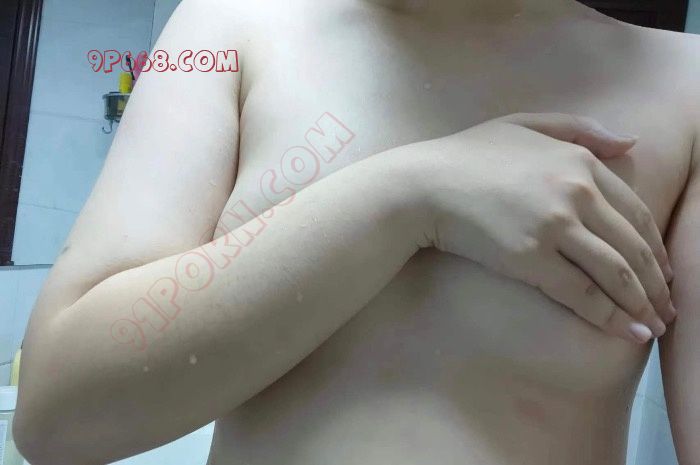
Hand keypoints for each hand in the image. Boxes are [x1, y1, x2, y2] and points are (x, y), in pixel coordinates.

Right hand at [412, 113, 674, 343]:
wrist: (425, 185)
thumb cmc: (469, 154)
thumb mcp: (526, 123)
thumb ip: (580, 129)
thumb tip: (631, 144)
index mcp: (580, 161)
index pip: (637, 212)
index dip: (655, 247)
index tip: (662, 272)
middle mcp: (576, 193)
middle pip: (633, 246)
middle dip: (657, 284)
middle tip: (667, 309)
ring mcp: (555, 226)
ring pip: (615, 273)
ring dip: (642, 305)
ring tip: (653, 327)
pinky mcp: (531, 259)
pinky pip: (581, 293)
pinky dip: (609, 316)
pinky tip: (628, 332)